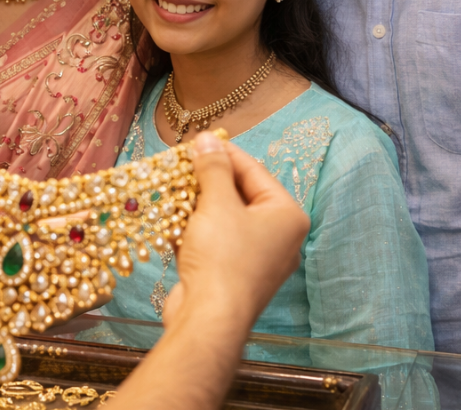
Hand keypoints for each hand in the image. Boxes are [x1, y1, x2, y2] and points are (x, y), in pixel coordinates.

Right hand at [162, 132, 308, 329]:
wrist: (209, 319)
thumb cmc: (223, 258)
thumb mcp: (216, 204)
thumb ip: (213, 169)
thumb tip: (207, 140)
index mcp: (287, 216)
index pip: (254, 171)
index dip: (223, 154)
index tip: (196, 142)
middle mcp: (279, 237)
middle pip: (240, 194)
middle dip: (208, 180)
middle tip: (181, 163)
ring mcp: (257, 258)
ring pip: (225, 218)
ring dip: (198, 204)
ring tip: (173, 186)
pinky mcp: (233, 275)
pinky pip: (216, 241)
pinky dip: (196, 229)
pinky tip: (173, 218)